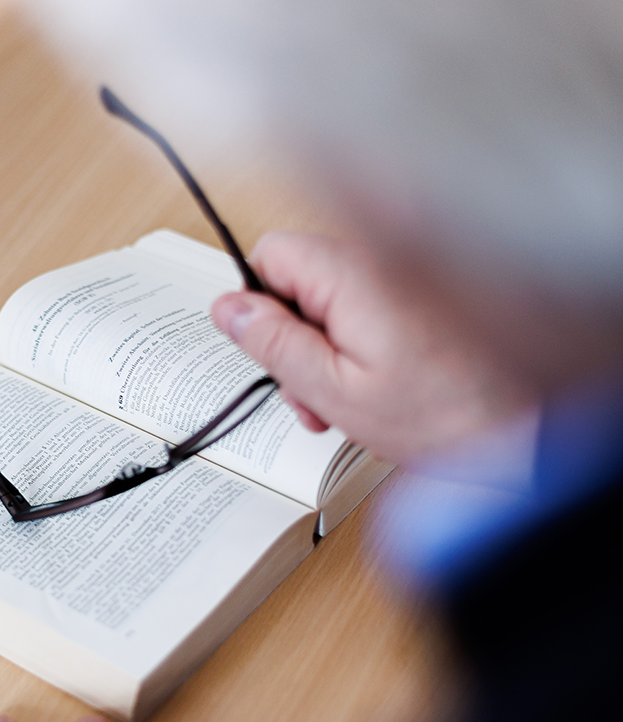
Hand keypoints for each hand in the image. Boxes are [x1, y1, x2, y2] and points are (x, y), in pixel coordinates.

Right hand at [211, 232, 536, 463]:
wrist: (529, 430)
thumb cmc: (446, 415)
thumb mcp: (334, 389)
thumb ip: (274, 344)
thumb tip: (228, 309)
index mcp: (352, 275)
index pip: (270, 253)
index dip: (257, 304)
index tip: (266, 347)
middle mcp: (381, 262)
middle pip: (299, 281)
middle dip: (292, 338)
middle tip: (307, 393)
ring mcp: (405, 279)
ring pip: (330, 303)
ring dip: (324, 352)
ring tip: (342, 403)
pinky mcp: (422, 300)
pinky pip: (364, 313)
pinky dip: (357, 350)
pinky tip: (369, 392)